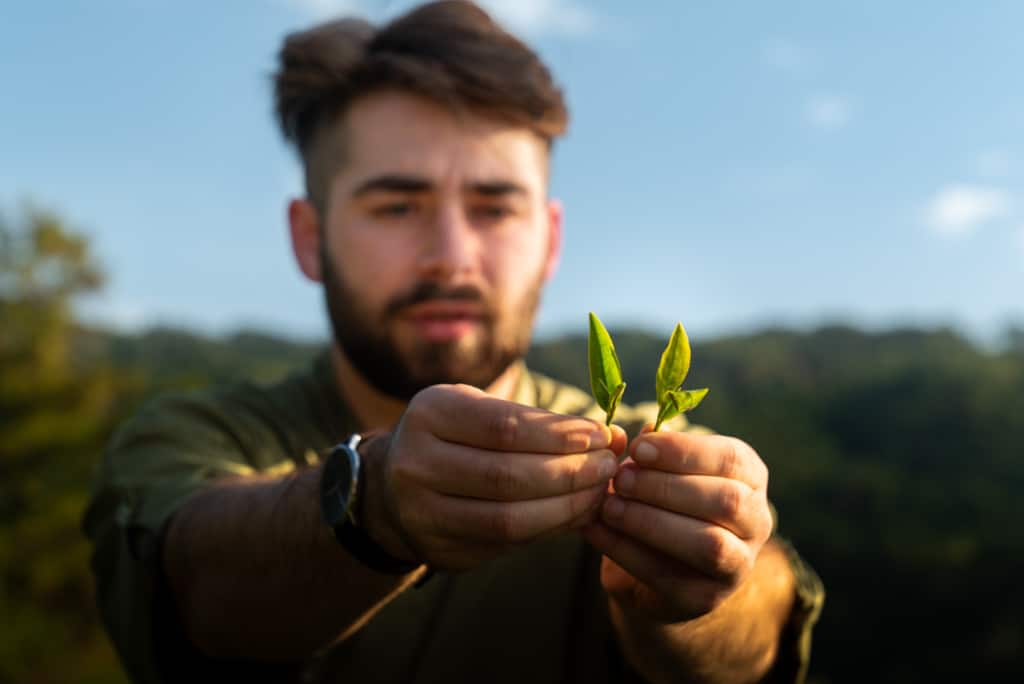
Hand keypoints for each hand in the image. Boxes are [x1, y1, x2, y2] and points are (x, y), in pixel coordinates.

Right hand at [360, 384, 626, 570]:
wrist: (392, 487)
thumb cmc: (455, 436)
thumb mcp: (479, 409)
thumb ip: (537, 423)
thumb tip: (611, 438)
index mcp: (429, 414)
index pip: (506, 427)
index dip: (561, 435)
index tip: (602, 435)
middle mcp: (416, 464)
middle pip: (509, 475)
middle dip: (572, 472)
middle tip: (609, 466)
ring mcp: (422, 514)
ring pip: (509, 519)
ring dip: (567, 507)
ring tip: (599, 491)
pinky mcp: (439, 552)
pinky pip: (506, 545)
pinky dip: (549, 529)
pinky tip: (575, 514)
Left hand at [582, 429, 772, 623]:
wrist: (662, 564)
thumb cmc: (664, 499)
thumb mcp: (663, 469)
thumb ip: (656, 451)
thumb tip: (641, 432)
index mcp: (750, 478)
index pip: (731, 459)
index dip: (683, 451)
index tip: (638, 448)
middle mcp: (756, 521)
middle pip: (726, 501)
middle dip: (666, 487)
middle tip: (620, 478)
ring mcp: (738, 564)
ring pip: (709, 545)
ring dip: (651, 522)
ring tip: (609, 506)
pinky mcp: (705, 598)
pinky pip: (668, 575)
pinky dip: (625, 551)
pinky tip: (595, 530)